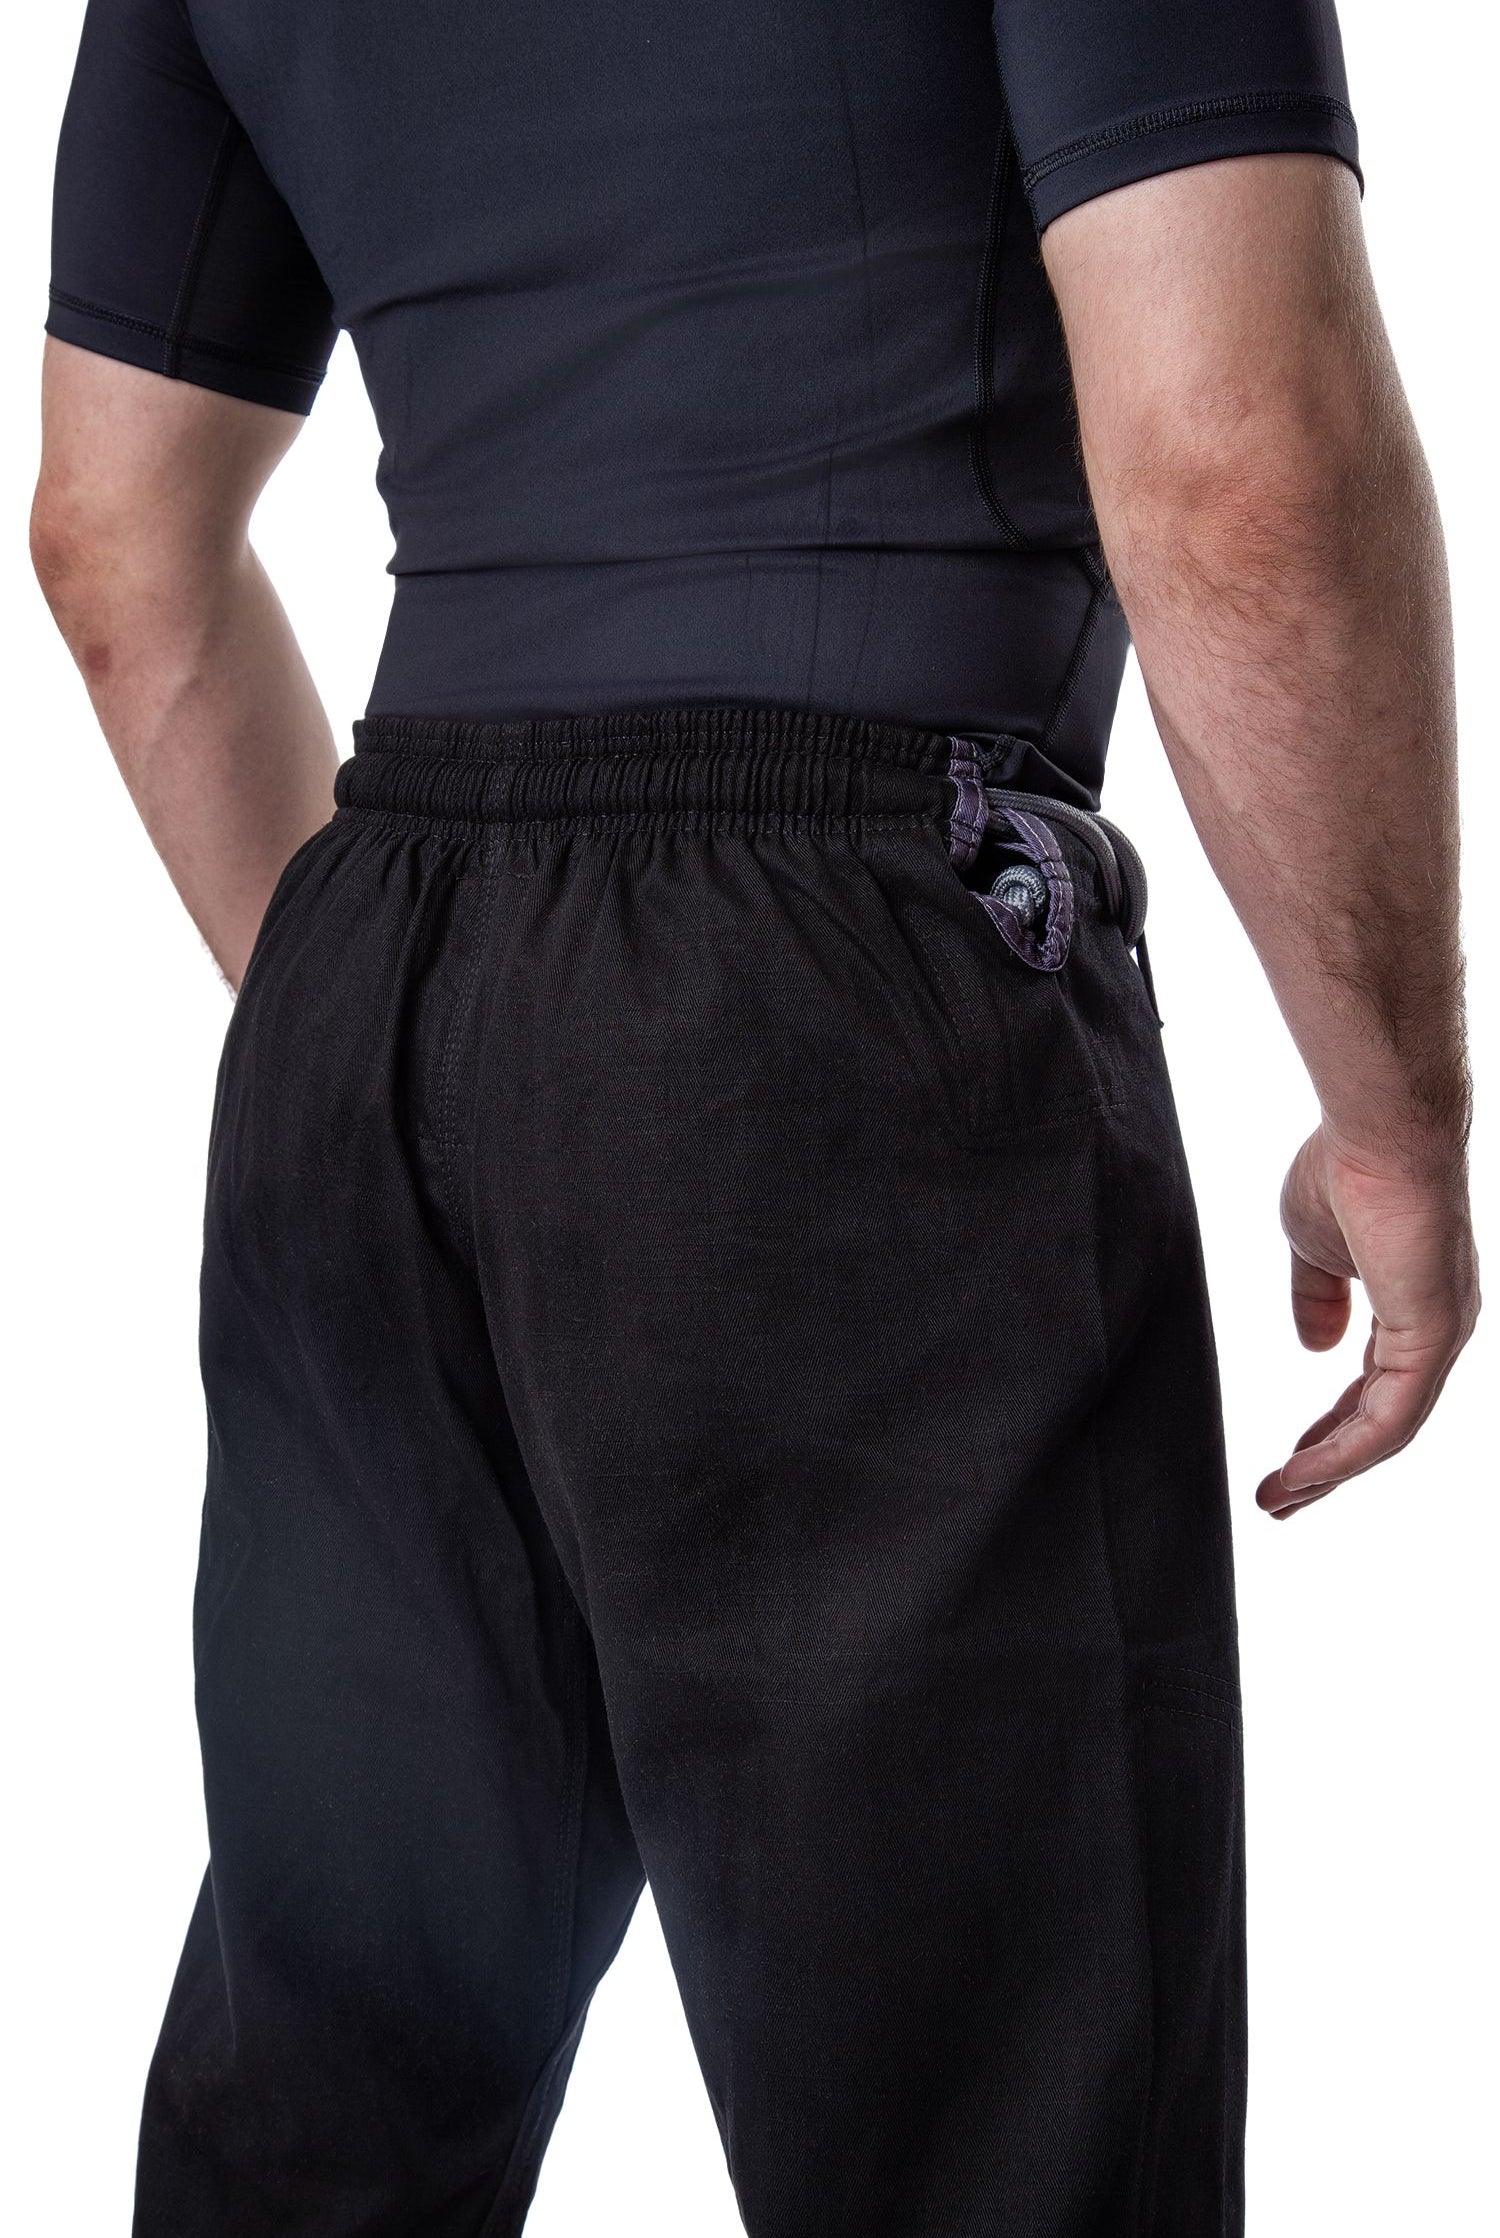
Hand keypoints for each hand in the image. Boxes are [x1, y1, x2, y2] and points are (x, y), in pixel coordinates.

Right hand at [1257, 1125, 1479, 1517]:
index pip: (1373, 1388)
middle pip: (1383, 1423)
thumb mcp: (1314, 1246)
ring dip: (1330, 1473)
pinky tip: (1304, 1473)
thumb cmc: (1348, 1167)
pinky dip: (1346, 1454)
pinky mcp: (1432, 1340)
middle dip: (1328, 1466)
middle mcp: (1439, 1331)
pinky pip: (1391, 1420)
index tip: (1286, 1461)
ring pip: (1388, 1432)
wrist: (1380, 1128)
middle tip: (1281, 1501)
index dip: (1329, 1429)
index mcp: (1413, 1308)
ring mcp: (1442, 1339)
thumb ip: (1317, 1297)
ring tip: (1279, 1501)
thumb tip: (1315, 1347)